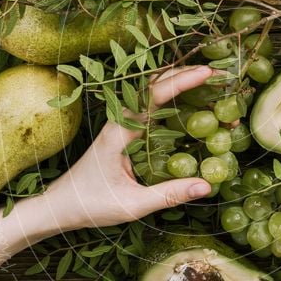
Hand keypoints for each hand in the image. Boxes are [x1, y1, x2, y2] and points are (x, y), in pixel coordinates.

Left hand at [43, 65, 213, 231]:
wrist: (60, 206)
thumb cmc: (90, 205)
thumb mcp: (132, 205)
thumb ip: (169, 195)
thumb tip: (206, 185)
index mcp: (119, 132)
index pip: (152, 96)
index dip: (181, 81)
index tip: (207, 74)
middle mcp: (121, 121)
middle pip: (155, 84)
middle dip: (187, 74)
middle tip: (220, 75)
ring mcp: (122, 124)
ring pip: (153, 92)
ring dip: (180, 82)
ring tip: (211, 82)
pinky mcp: (125, 132)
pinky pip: (151, 106)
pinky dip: (172, 97)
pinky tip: (192, 102)